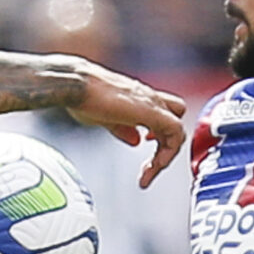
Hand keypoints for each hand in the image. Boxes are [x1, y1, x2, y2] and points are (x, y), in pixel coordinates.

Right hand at [63, 62, 188, 186]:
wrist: (75, 82)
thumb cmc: (83, 95)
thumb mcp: (105, 118)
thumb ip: (123, 129)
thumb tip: (136, 140)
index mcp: (140, 99)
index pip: (165, 116)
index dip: (161, 137)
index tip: (149, 152)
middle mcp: (150, 98)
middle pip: (175, 123)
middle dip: (165, 149)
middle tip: (151, 168)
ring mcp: (152, 102)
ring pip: (178, 129)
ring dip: (167, 154)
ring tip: (151, 171)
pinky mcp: (151, 110)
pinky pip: (174, 131)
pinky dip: (169, 150)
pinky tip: (154, 164)